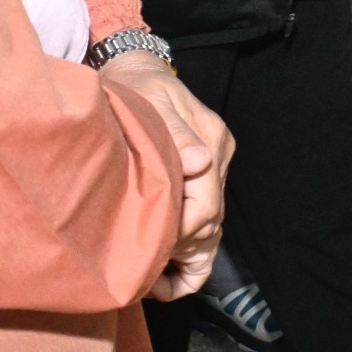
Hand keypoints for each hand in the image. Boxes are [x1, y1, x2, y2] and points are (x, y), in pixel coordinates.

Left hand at [95, 51, 230, 300]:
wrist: (134, 74)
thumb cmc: (136, 90)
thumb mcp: (151, 103)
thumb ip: (177, 136)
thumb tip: (199, 163)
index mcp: (211, 142)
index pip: (205, 205)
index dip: (177, 236)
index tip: (146, 253)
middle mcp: (217, 162)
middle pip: (209, 224)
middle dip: (175, 251)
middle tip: (136, 268)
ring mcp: (211, 174)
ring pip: (210, 234)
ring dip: (181, 258)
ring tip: (145, 277)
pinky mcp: (200, 184)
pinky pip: (204, 231)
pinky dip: (187, 258)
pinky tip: (161, 274)